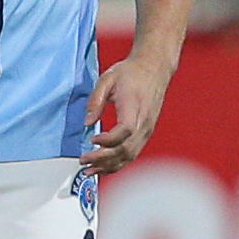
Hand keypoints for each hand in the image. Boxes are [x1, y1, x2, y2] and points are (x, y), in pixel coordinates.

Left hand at [80, 56, 168, 176]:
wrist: (153, 69)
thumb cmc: (132, 73)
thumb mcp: (108, 79)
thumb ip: (96, 100)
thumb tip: (87, 121)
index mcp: (134, 107)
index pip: (125, 130)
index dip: (108, 140)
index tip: (92, 140)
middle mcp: (144, 122)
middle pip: (126, 148)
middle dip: (103, 159)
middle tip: (84, 160)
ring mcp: (147, 129)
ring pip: (130, 155)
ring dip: (109, 166)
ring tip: (90, 170)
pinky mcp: (146, 133)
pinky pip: (133, 153)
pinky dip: (118, 163)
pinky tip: (105, 167)